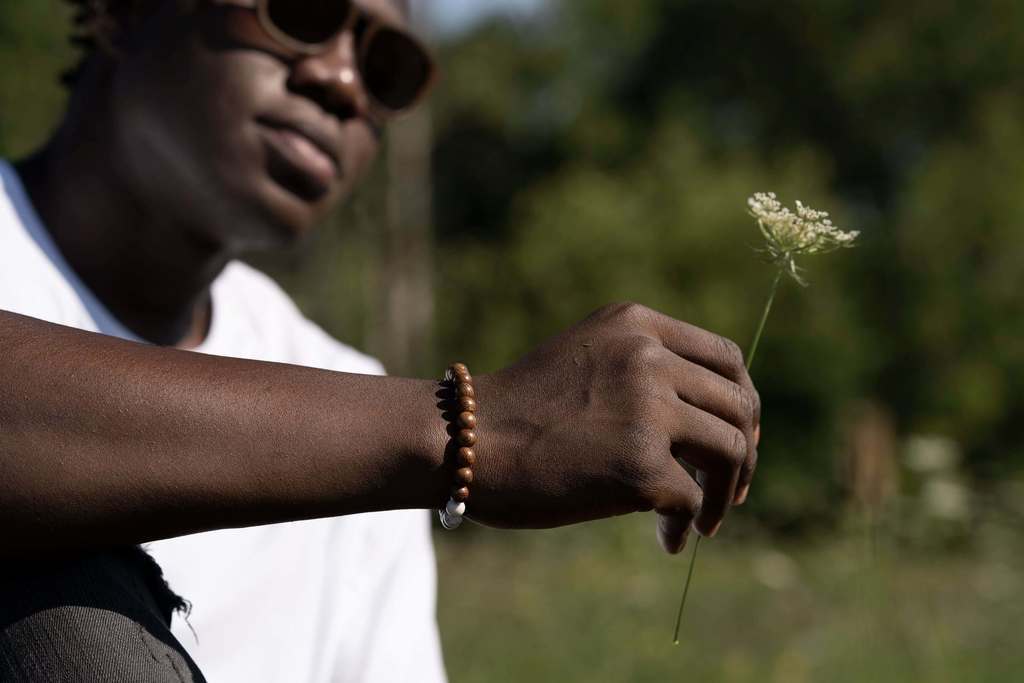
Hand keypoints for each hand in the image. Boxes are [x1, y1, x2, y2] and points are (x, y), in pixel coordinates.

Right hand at [471, 302, 759, 552]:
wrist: (463, 442)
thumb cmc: (518, 410)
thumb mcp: (586, 360)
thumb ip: (642, 370)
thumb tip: (707, 422)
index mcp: (636, 325)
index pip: (726, 358)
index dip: (742, 403)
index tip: (738, 437)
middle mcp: (648, 357)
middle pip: (739, 404)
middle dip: (744, 453)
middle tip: (730, 491)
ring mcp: (646, 408)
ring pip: (730, 450)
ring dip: (726, 493)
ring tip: (708, 521)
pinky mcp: (639, 464)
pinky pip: (692, 499)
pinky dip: (688, 525)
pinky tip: (668, 539)